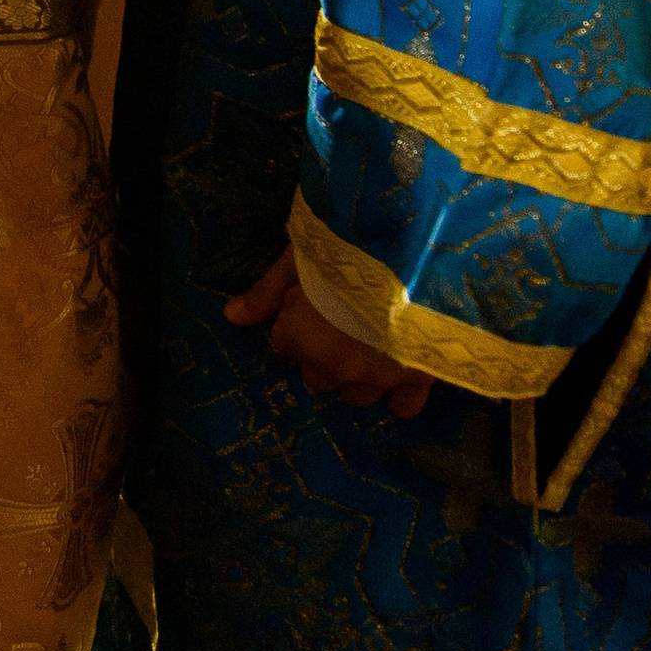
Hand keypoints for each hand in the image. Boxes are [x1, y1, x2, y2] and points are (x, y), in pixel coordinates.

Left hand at [227, 250, 431, 416]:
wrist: (417, 246)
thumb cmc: (348, 244)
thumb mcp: (299, 259)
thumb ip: (266, 293)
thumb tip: (231, 316)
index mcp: (302, 339)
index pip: (285, 343)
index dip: (296, 320)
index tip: (311, 300)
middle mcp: (336, 367)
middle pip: (317, 374)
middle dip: (322, 351)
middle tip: (340, 318)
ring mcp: (378, 376)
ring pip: (355, 394)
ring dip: (355, 374)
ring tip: (370, 342)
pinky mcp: (419, 377)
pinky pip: (403, 406)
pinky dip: (399, 395)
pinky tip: (400, 373)